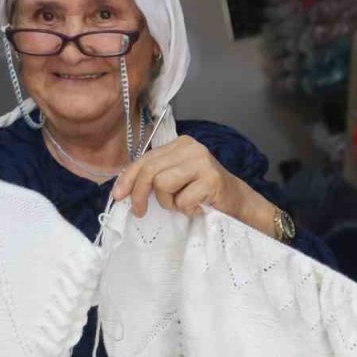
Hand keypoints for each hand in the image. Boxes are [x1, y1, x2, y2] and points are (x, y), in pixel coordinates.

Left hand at [112, 135, 275, 231]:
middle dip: (139, 194)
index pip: (145, 159)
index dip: (127, 178)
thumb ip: (154, 177)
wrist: (238, 202)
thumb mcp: (176, 180)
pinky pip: (182, 200)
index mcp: (179, 144)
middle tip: (139, 212)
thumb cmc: (203, 194)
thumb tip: (123, 190)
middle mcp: (190, 148)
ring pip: (162, 184)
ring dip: (168, 202)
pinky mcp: (211, 179)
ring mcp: (202, 161)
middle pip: (149, 170)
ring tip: (182, 205)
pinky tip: (197, 208)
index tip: (118, 195)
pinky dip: (186, 210)